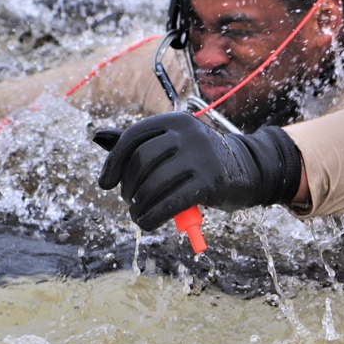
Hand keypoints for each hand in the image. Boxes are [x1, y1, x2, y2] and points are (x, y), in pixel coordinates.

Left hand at [94, 112, 301, 231]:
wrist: (247, 169)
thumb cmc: (199, 160)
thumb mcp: (172, 145)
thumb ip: (139, 143)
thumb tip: (96, 137)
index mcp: (175, 121)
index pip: (134, 137)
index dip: (114, 163)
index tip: (105, 184)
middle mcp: (188, 134)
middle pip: (142, 162)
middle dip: (130, 187)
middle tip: (130, 202)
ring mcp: (202, 156)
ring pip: (155, 185)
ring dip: (139, 206)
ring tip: (138, 215)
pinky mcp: (212, 182)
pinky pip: (172, 202)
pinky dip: (154, 216)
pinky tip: (148, 222)